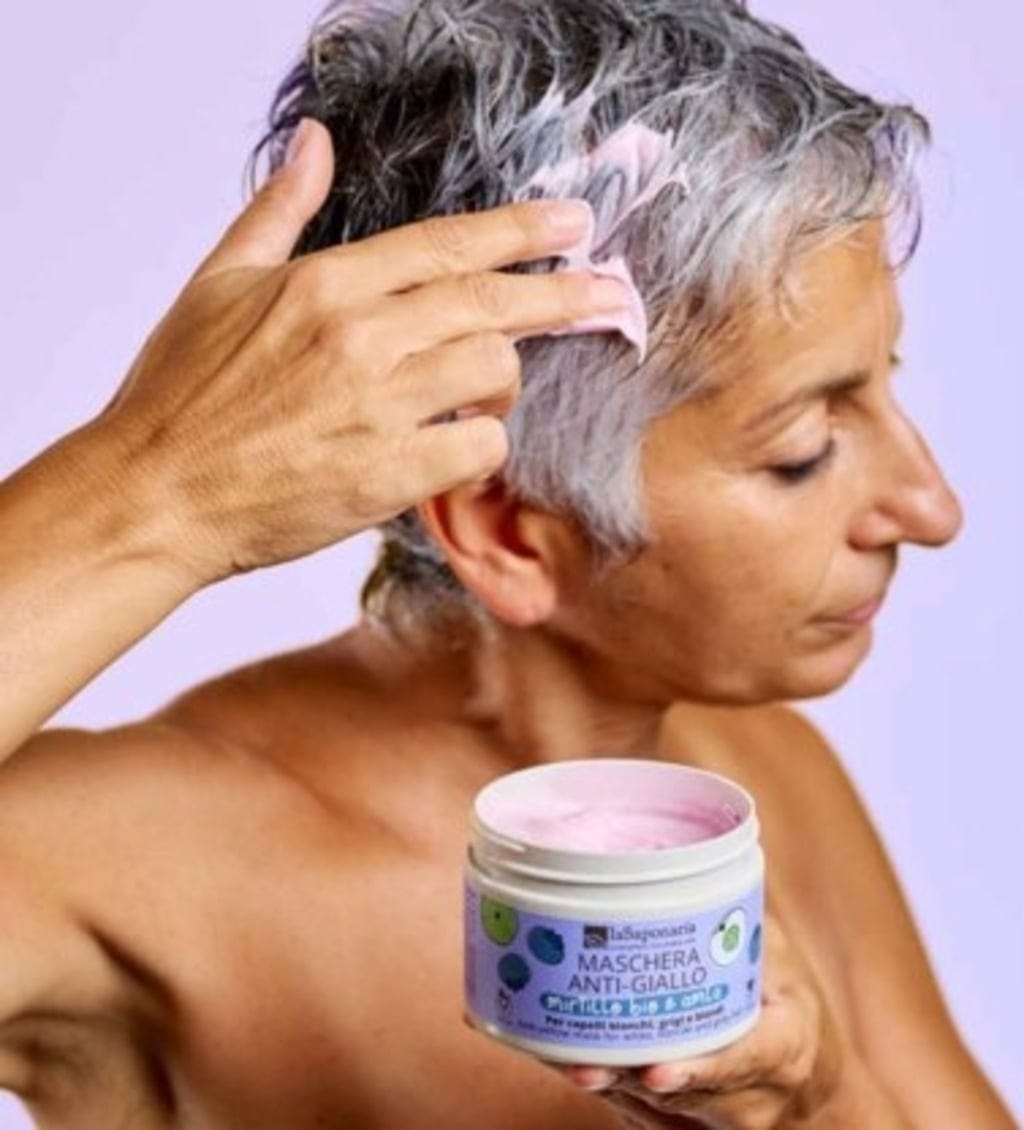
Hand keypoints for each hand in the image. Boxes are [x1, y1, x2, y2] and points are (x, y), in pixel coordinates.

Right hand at [98, 118, 624, 584]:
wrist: (155, 493)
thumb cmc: (181, 394)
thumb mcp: (220, 283)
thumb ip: (279, 211)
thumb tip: (314, 144)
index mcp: (325, 283)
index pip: (447, 243)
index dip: (521, 230)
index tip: (573, 223)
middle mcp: (360, 335)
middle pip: (491, 302)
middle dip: (563, 295)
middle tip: (610, 294)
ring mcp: (377, 405)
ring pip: (494, 371)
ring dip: (500, 384)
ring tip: (473, 396)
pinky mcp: (387, 474)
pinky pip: (479, 446)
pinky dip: (480, 445)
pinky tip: (454, 447)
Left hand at [559, 911, 844, 1128]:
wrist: (812, 1087)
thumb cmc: (792, 1006)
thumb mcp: (783, 959)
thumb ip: (744, 920)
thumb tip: (700, 857)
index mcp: (784, 1050)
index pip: (742, 1062)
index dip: (698, 1069)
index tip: (657, 1070)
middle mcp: (752, 1097)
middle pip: (683, 1094)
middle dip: (629, 1079)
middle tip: (581, 1064)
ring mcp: (717, 1122)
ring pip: (655, 1110)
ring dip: (608, 1085)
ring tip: (560, 1059)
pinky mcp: (687, 1129)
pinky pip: (641, 1116)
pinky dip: (606, 1089)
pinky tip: (563, 1062)